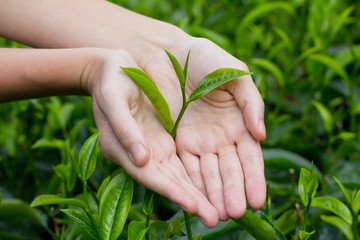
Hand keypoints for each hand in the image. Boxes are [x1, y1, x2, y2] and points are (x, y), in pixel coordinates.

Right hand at [86, 49, 218, 226]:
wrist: (116, 67)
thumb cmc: (110, 81)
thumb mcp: (113, 99)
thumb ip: (125, 129)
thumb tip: (142, 159)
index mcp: (122, 148)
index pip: (151, 176)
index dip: (172, 191)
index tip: (194, 205)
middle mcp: (141, 154)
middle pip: (169, 181)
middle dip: (192, 199)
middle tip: (215, 219)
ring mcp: (154, 147)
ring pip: (179, 174)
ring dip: (199, 192)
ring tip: (221, 209)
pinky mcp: (166, 138)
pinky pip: (185, 159)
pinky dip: (199, 173)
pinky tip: (215, 184)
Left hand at [143, 38, 266, 220]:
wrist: (169, 53)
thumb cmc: (206, 58)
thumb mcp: (235, 73)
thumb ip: (252, 102)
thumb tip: (262, 134)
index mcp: (239, 123)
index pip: (250, 157)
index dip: (254, 178)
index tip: (258, 200)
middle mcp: (220, 138)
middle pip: (229, 171)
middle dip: (232, 192)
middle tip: (235, 213)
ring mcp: (198, 142)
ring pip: (207, 174)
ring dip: (212, 194)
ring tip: (217, 215)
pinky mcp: (176, 141)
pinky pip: (184, 166)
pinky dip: (190, 184)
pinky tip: (195, 200)